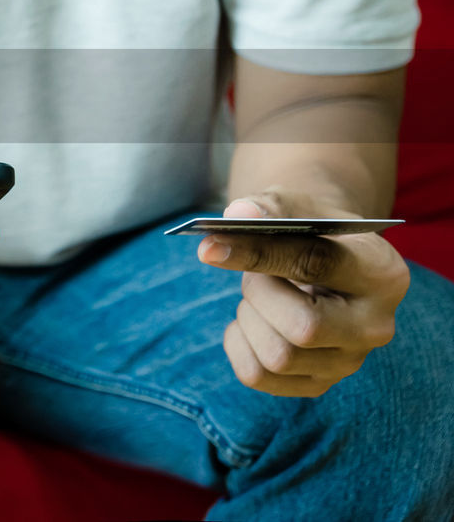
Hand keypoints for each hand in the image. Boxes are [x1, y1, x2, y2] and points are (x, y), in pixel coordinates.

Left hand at [197, 188, 409, 396]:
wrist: (325, 264)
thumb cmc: (308, 232)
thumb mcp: (296, 208)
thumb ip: (268, 207)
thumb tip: (236, 215)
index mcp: (382, 273)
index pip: (316, 264)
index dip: (257, 254)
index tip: (209, 246)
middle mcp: (376, 326)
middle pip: (302, 328)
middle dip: (259, 294)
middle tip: (256, 275)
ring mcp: (349, 362)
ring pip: (277, 357)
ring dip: (248, 318)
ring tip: (262, 296)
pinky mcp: (318, 384)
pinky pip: (256, 375)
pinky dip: (239, 344)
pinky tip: (255, 322)